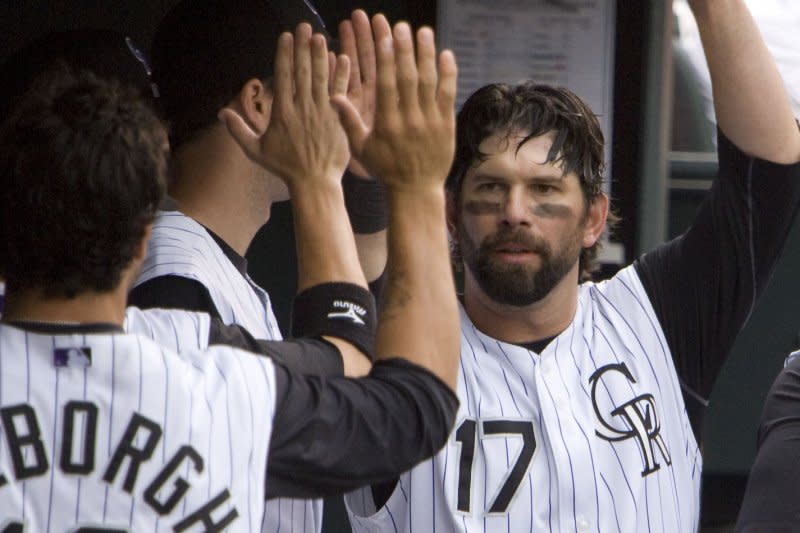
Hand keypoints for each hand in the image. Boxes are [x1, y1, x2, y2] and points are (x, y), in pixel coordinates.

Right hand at [219, 24, 350, 191]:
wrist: (314, 182)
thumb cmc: (286, 168)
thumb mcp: (256, 151)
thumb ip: (239, 130)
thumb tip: (221, 113)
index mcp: (282, 113)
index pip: (283, 76)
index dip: (284, 54)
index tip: (286, 36)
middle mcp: (302, 108)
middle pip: (302, 71)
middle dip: (302, 47)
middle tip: (304, 27)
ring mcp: (322, 112)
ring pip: (321, 78)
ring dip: (320, 55)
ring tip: (319, 37)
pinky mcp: (338, 119)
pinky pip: (340, 92)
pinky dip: (341, 75)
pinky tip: (342, 58)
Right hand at [331, 15, 457, 192]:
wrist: (415, 190)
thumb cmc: (385, 170)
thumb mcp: (361, 149)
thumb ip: (349, 121)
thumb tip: (333, 96)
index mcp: (387, 124)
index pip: (385, 85)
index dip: (386, 59)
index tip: (385, 38)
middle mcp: (409, 120)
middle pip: (407, 78)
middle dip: (405, 50)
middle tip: (402, 27)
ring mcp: (430, 122)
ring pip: (430, 82)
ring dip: (427, 55)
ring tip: (424, 31)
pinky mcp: (446, 125)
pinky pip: (448, 95)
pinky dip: (448, 74)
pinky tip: (445, 54)